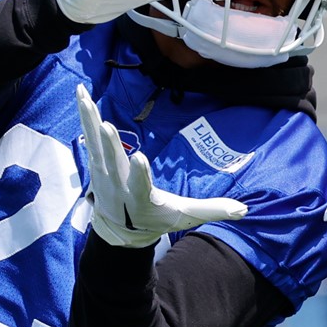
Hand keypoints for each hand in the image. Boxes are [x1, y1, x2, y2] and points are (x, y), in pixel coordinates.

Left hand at [76, 84, 247, 246]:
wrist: (120, 232)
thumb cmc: (156, 220)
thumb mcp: (185, 217)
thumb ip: (213, 210)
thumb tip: (245, 210)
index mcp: (141, 199)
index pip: (141, 187)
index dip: (141, 174)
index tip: (140, 158)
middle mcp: (118, 185)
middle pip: (113, 163)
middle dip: (110, 146)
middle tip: (105, 125)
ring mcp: (104, 173)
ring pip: (95, 144)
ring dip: (90, 120)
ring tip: (84, 96)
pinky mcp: (96, 162)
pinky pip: (88, 135)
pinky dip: (85, 115)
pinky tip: (82, 95)